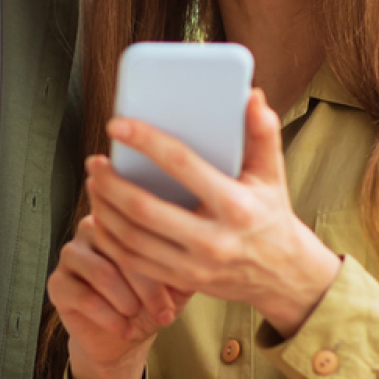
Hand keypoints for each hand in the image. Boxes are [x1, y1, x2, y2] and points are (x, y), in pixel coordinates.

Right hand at [47, 216, 189, 378]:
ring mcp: (71, 254)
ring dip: (126, 301)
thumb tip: (203, 250)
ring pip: (101, 272)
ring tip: (139, 316)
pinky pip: (82, 295)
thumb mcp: (176, 283)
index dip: (163, 260)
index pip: (141, 227)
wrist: (122, 337)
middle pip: (121, 248)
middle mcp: (92, 228)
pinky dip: (108, 317)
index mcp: (122, 219)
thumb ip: (186, 263)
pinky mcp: (57, 282)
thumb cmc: (149, 302)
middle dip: (147, 287)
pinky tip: (124, 329)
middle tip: (164, 312)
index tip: (180, 290)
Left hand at [87, 88, 342, 339]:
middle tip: (95, 162)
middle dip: (112, 184)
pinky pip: (133, 263)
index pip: (181, 165)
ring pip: (132, 240)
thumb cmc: (271, 214)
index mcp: (235, 205)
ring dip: (104, 210)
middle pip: (145, 210)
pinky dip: (110, 239)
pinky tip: (102, 217)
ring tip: (95, 184)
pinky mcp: (182, 282)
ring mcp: (196, 266)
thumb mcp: (272, 174)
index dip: (145, 142)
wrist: (284, 275)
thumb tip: (251, 96)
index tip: (116, 125)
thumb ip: (262, 133)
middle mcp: (214, 239)